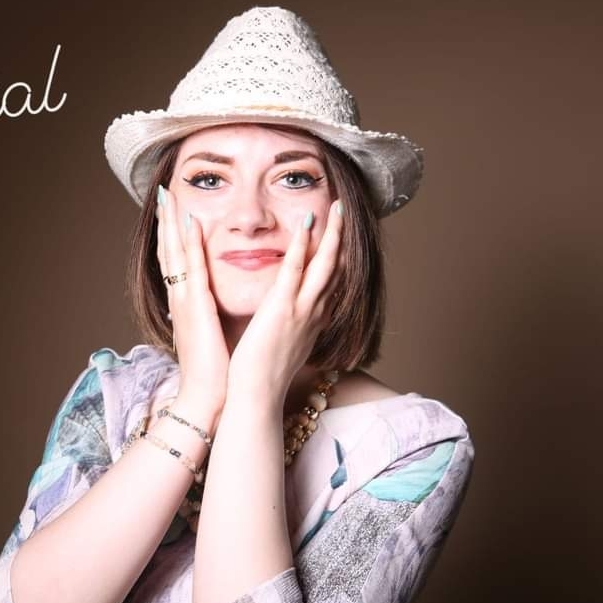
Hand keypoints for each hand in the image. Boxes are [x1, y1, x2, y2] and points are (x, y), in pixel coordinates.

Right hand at [157, 185, 229, 416]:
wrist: (207, 398)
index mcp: (185, 305)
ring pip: (175, 254)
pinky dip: (189, 245)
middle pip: (169, 251)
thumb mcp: (210, 336)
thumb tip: (211, 307)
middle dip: (165, 222)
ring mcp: (185, 302)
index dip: (171, 236)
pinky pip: (192, 269)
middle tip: (162, 193)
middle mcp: (180, 299)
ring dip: (171, 223)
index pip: (176, 263)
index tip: (171, 211)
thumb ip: (208, 317)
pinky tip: (189, 222)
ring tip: (168, 197)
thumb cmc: (214, 372)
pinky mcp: (196, 308)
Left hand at [227, 200, 343, 404]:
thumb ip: (289, 327)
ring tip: (336, 206)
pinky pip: (295, 270)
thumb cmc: (263, 377)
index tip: (342, 237)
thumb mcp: (284, 346)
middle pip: (336, 268)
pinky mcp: (282, 308)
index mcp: (313, 321)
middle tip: (345, 210)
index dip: (339, 257)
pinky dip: (303, 245)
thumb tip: (286, 318)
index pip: (332, 283)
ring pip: (324, 264)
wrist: (257, 396)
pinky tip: (307, 224)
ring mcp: (301, 310)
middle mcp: (314, 313)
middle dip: (342, 238)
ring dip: (332, 233)